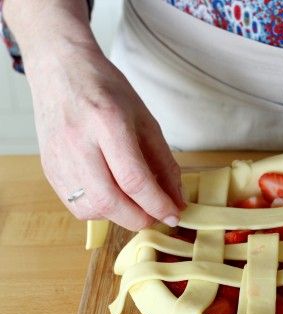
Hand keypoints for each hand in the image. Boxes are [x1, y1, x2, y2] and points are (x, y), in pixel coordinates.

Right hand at [28, 47, 184, 229]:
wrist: (61, 69)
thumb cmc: (106, 90)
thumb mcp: (145, 120)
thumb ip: (164, 162)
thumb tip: (177, 200)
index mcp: (108, 123)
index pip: (134, 180)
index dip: (158, 204)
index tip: (174, 215)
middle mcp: (78, 143)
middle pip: (110, 201)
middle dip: (139, 219)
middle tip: (157, 216)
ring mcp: (58, 157)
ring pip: (91, 208)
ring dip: (119, 216)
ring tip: (135, 204)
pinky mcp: (48, 168)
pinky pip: (75, 204)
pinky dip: (99, 210)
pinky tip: (112, 196)